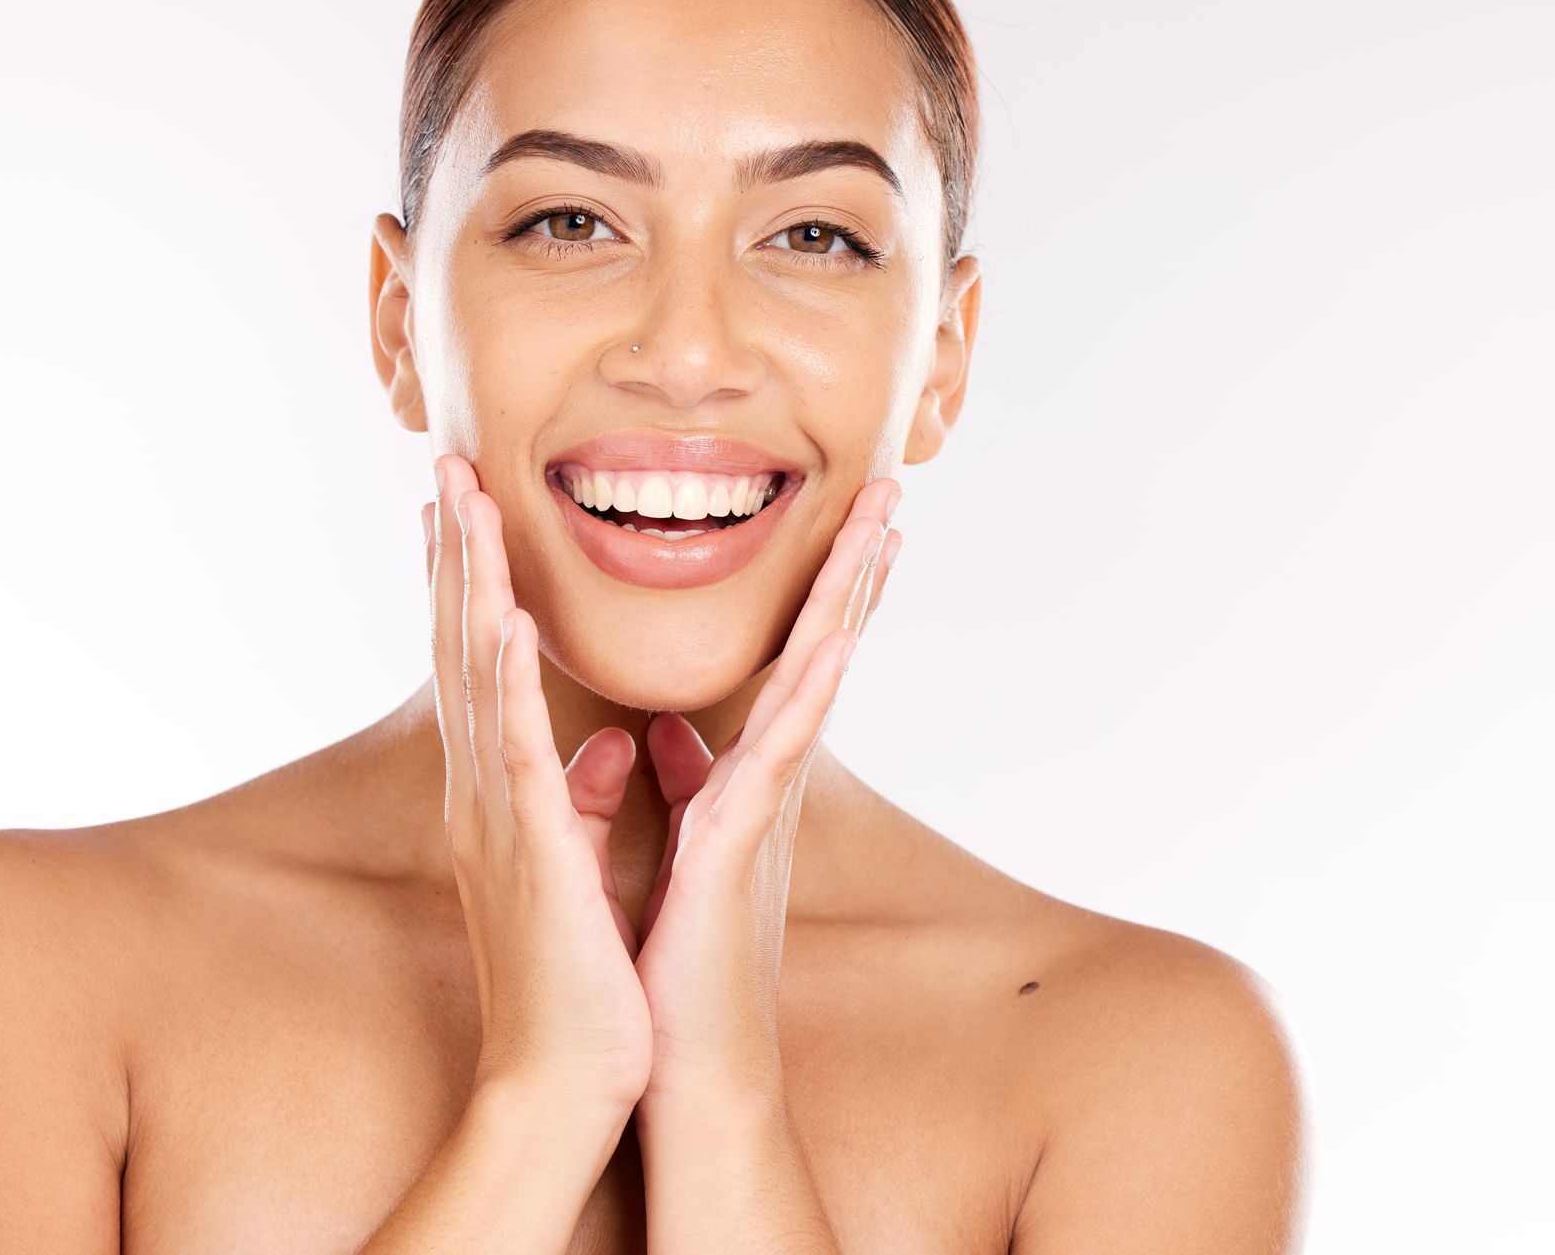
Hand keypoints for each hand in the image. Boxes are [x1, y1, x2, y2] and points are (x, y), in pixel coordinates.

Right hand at [424, 453, 653, 1121]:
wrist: (563, 1081)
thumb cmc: (579, 981)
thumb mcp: (583, 870)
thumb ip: (588, 801)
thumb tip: (612, 749)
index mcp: (500, 795)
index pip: (475, 666)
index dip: (468, 582)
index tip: (465, 510)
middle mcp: (482, 793)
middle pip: (460, 648)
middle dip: (455, 554)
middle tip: (445, 468)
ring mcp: (497, 818)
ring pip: (474, 677)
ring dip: (470, 583)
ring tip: (463, 501)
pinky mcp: (531, 850)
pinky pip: (514, 750)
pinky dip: (503, 678)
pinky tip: (503, 614)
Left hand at [631, 478, 903, 1100]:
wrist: (681, 1066)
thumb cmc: (674, 964)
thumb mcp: (671, 848)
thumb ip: (674, 782)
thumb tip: (660, 732)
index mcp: (741, 777)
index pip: (788, 662)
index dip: (819, 590)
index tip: (849, 519)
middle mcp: (766, 780)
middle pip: (821, 649)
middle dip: (855, 568)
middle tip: (893, 487)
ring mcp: (764, 807)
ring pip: (818, 678)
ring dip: (852, 599)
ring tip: (889, 523)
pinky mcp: (742, 842)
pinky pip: (780, 748)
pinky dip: (806, 689)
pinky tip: (832, 635)